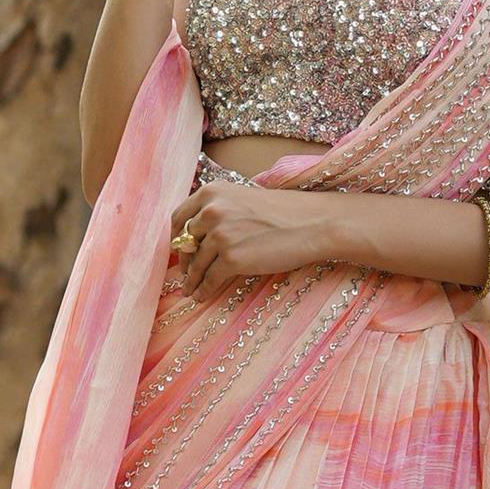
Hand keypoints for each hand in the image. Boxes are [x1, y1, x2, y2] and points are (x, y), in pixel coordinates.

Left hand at [170, 180, 338, 298]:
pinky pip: (209, 279)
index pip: (179, 217)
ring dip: (191, 280)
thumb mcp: (244, 199)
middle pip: (186, 242)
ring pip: (196, 264)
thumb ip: (219, 211)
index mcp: (212, 192)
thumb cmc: (284, 212)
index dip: (177, 236)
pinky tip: (201, 296)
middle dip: (185, 260)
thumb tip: (195, 237)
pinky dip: (203, 290)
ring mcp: (220, 236)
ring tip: (190, 289)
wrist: (313, 224)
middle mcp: (211, 211)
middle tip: (186, 273)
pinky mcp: (231, 260)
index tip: (179, 248)